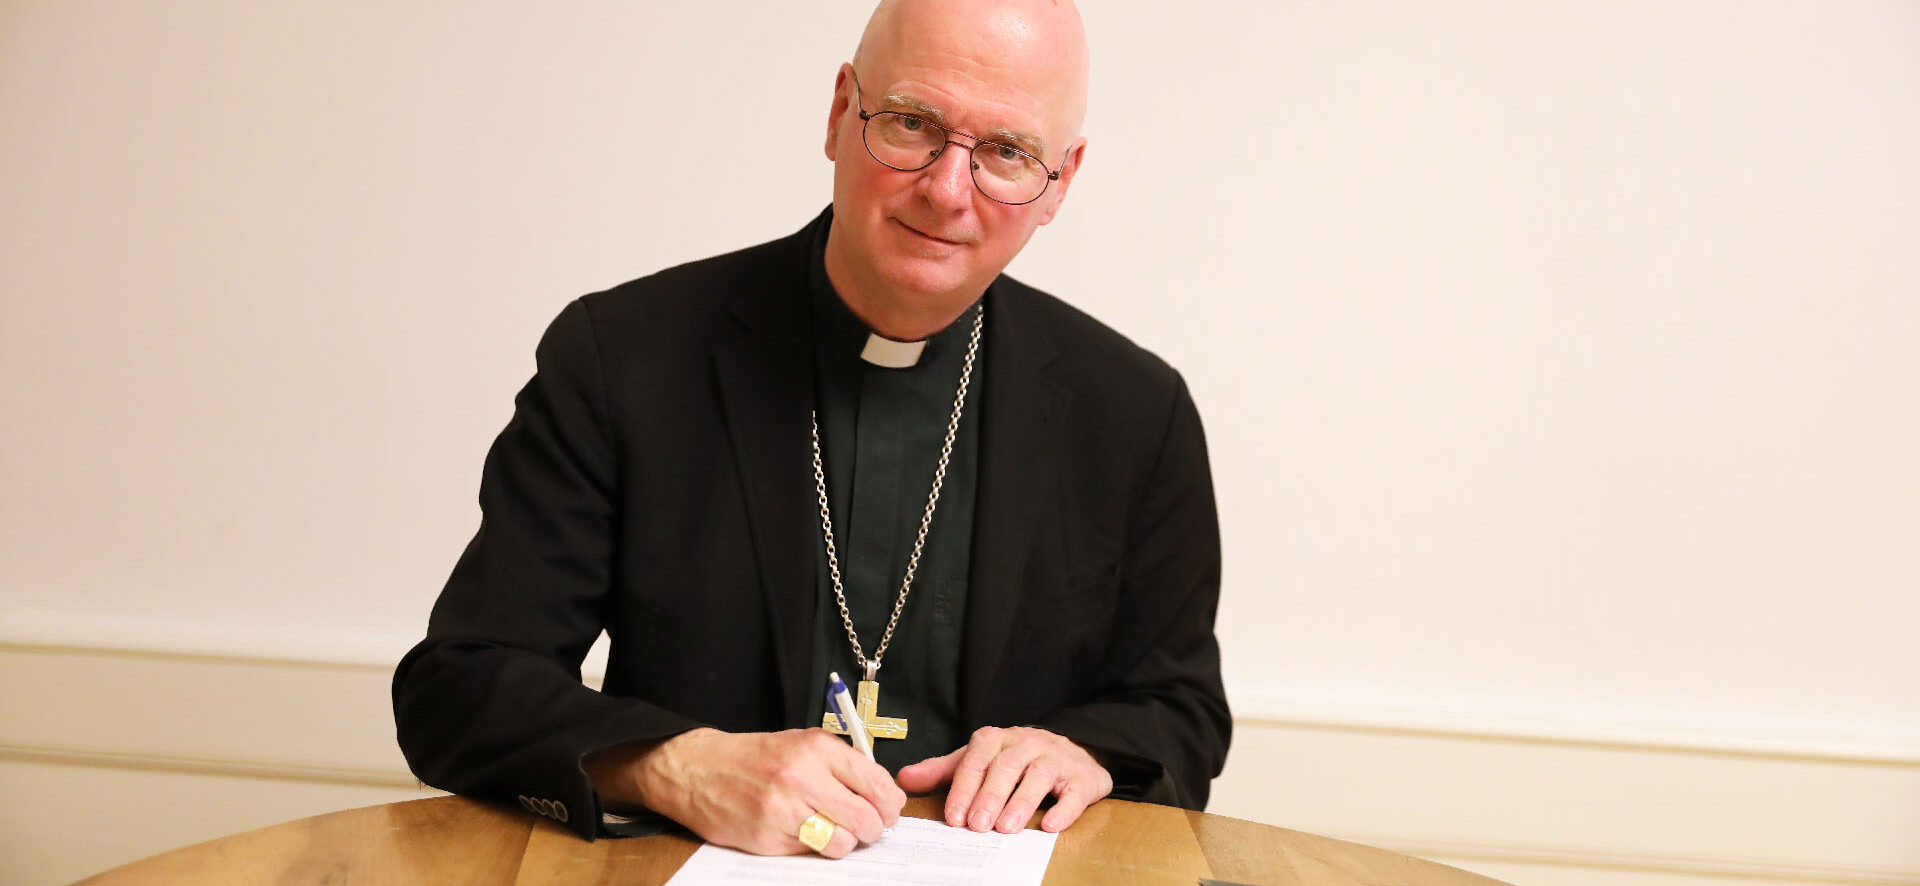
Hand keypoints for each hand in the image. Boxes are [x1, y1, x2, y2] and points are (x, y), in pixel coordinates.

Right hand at [586, 727, 905, 857]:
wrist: (698, 769)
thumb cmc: (754, 758)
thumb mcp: (801, 744)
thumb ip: (840, 764)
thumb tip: (882, 794)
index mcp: (816, 748)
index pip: (876, 783)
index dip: (891, 804)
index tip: (890, 811)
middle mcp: (802, 776)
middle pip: (866, 818)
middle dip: (875, 830)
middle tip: (869, 829)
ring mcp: (784, 809)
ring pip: (842, 842)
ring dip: (846, 843)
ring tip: (836, 833)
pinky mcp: (768, 837)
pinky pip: (811, 852)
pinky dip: (815, 848)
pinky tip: (804, 833)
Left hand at [895, 726, 1111, 833]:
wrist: (1074, 752)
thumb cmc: (1019, 761)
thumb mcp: (980, 760)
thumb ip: (944, 771)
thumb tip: (905, 778)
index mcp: (998, 739)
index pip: (977, 760)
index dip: (964, 789)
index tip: (954, 817)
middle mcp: (1027, 743)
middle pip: (1006, 767)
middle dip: (989, 797)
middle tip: (977, 826)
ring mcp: (1056, 758)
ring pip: (1038, 776)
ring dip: (1021, 803)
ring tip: (1007, 828)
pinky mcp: (1082, 777)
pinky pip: (1074, 792)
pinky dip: (1064, 809)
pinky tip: (1051, 826)